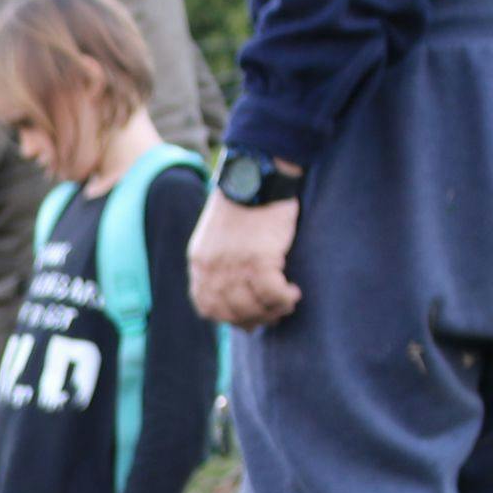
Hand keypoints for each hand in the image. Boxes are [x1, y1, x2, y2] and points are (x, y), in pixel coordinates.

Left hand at [188, 190, 303, 327]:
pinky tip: (293, 293)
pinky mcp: (259, 259)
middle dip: (252, 319)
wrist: (257, 173)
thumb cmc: (246, 200)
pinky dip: (284, 299)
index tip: (246, 317)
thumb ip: (219, 260)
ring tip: (285, 303)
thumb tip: (236, 289)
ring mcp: (234, 265)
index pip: (205, 305)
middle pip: (228, 312)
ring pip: (250, 307)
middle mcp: (212, 267)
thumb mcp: (218, 233)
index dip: (226, 317)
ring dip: (271, 311)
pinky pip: (272, 294)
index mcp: (200, 260)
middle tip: (273, 314)